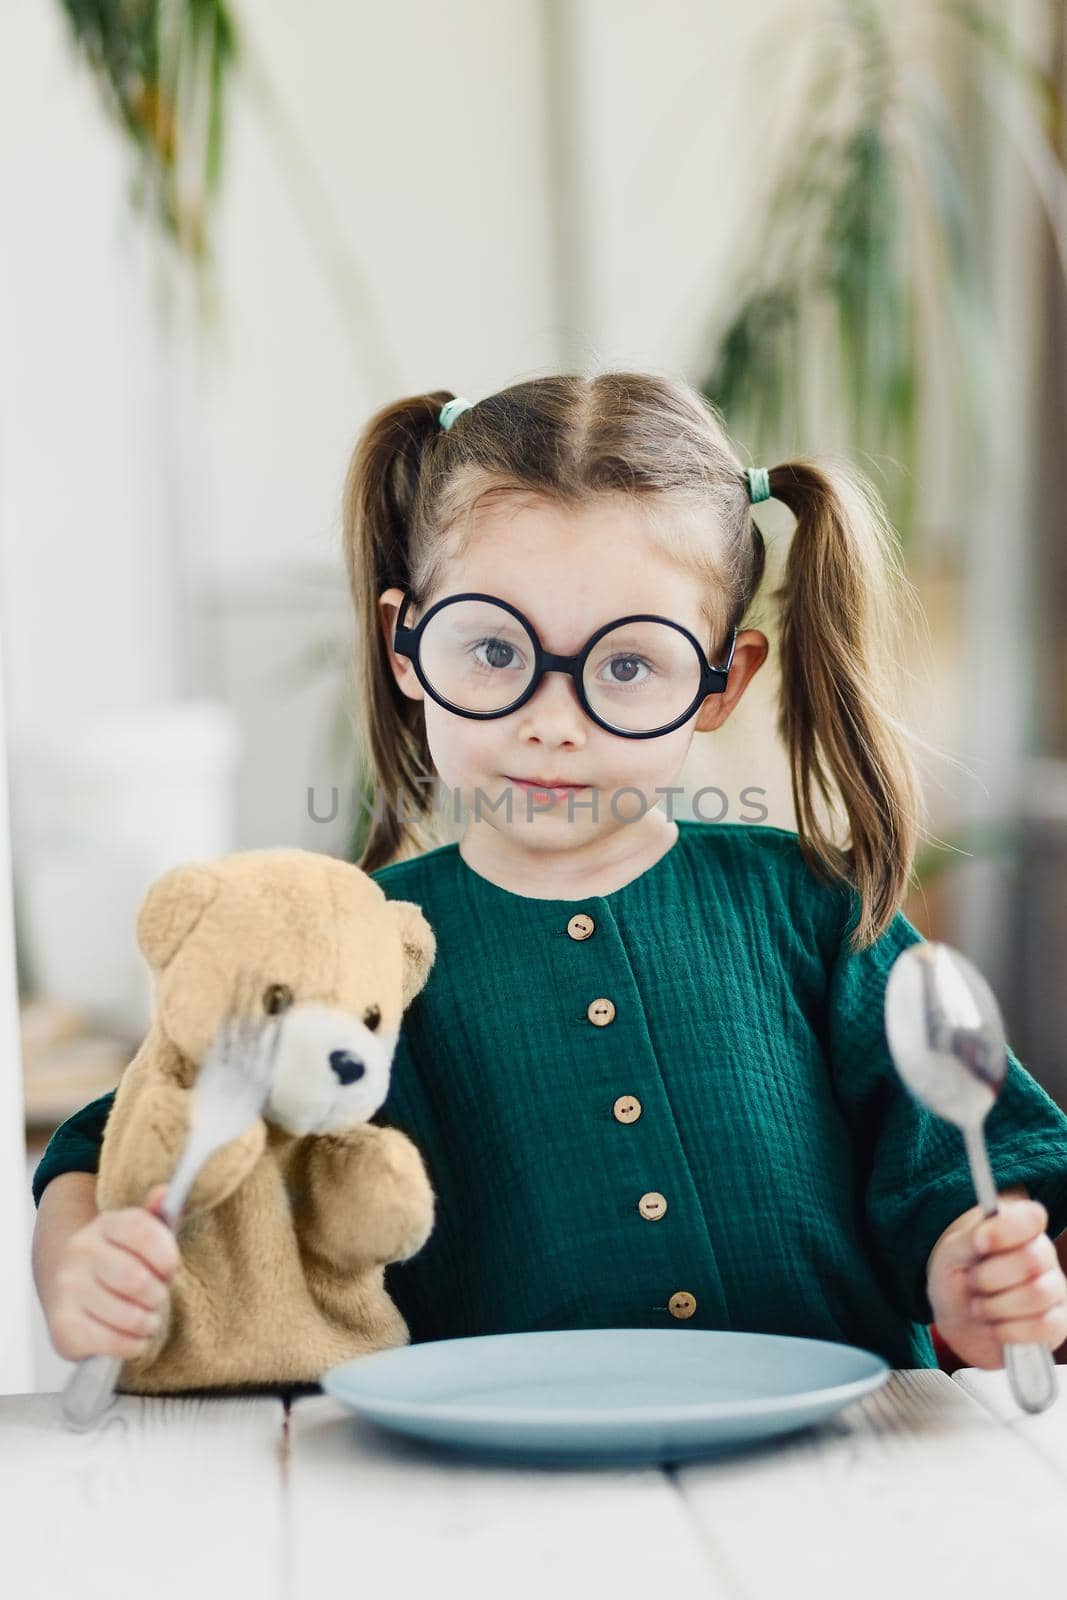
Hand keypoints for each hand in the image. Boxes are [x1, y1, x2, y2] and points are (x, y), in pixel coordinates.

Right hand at [46, 1184, 179, 1361]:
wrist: (65, 1283)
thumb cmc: (117, 1259)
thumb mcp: (139, 1234)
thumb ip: (158, 1216)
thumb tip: (165, 1192)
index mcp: (105, 1225)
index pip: (142, 1231)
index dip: (167, 1256)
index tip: (170, 1268)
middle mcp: (81, 1252)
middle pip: (137, 1280)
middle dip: (158, 1295)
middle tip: (157, 1298)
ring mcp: (68, 1289)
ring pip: (128, 1316)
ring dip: (148, 1323)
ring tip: (147, 1318)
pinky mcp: (63, 1326)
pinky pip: (112, 1342)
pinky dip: (132, 1344)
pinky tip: (132, 1336)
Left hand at [926, 1188, 1066, 1369]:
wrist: (958, 1319)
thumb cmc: (959, 1277)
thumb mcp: (953, 1254)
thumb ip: (970, 1240)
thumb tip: (984, 1235)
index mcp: (1020, 1228)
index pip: (1032, 1217)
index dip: (1007, 1229)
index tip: (979, 1243)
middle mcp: (1043, 1255)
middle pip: (1031, 1259)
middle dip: (989, 1276)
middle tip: (971, 1282)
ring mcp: (1055, 1289)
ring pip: (1038, 1294)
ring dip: (996, 1306)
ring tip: (978, 1307)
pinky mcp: (1058, 1324)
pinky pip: (1046, 1327)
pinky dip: (1010, 1331)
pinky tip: (994, 1328)